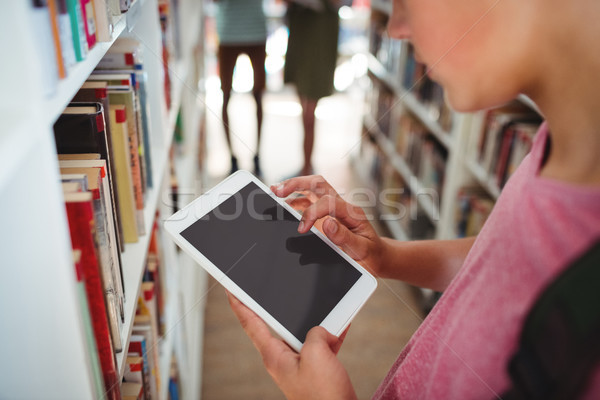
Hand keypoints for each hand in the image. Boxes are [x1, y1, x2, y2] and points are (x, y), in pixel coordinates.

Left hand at [227, 291, 356, 399]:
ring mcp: (300, 364)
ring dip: (319, 322)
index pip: (251, 324)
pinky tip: (341, 324)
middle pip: (280, 324)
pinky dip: (331, 334)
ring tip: (330, 310)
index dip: (240, 304)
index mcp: (275, 356)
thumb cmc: (323, 397)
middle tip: (287, 291)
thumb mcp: (317, 354)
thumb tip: (324, 330)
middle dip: (288, 308)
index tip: (232, 290)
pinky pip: (322, 344)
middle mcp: (284, 358)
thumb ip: (316, 333)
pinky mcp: (316, 369)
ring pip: (305, 333)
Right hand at [272, 175, 385, 276]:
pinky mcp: (325, 216)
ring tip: (274, 192)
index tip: (301, 229)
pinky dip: (293, 202)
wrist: (376, 257)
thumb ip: (345, 237)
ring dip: (293, 189)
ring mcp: (332, 209)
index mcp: (351, 212)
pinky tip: (282, 206)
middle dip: (297, 183)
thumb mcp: (362, 249)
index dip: (311, 213)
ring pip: (311, 190)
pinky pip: (307, 203)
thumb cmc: (370, 254)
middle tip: (278, 190)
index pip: (327, 203)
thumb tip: (328, 224)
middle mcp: (340, 206)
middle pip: (318, 184)